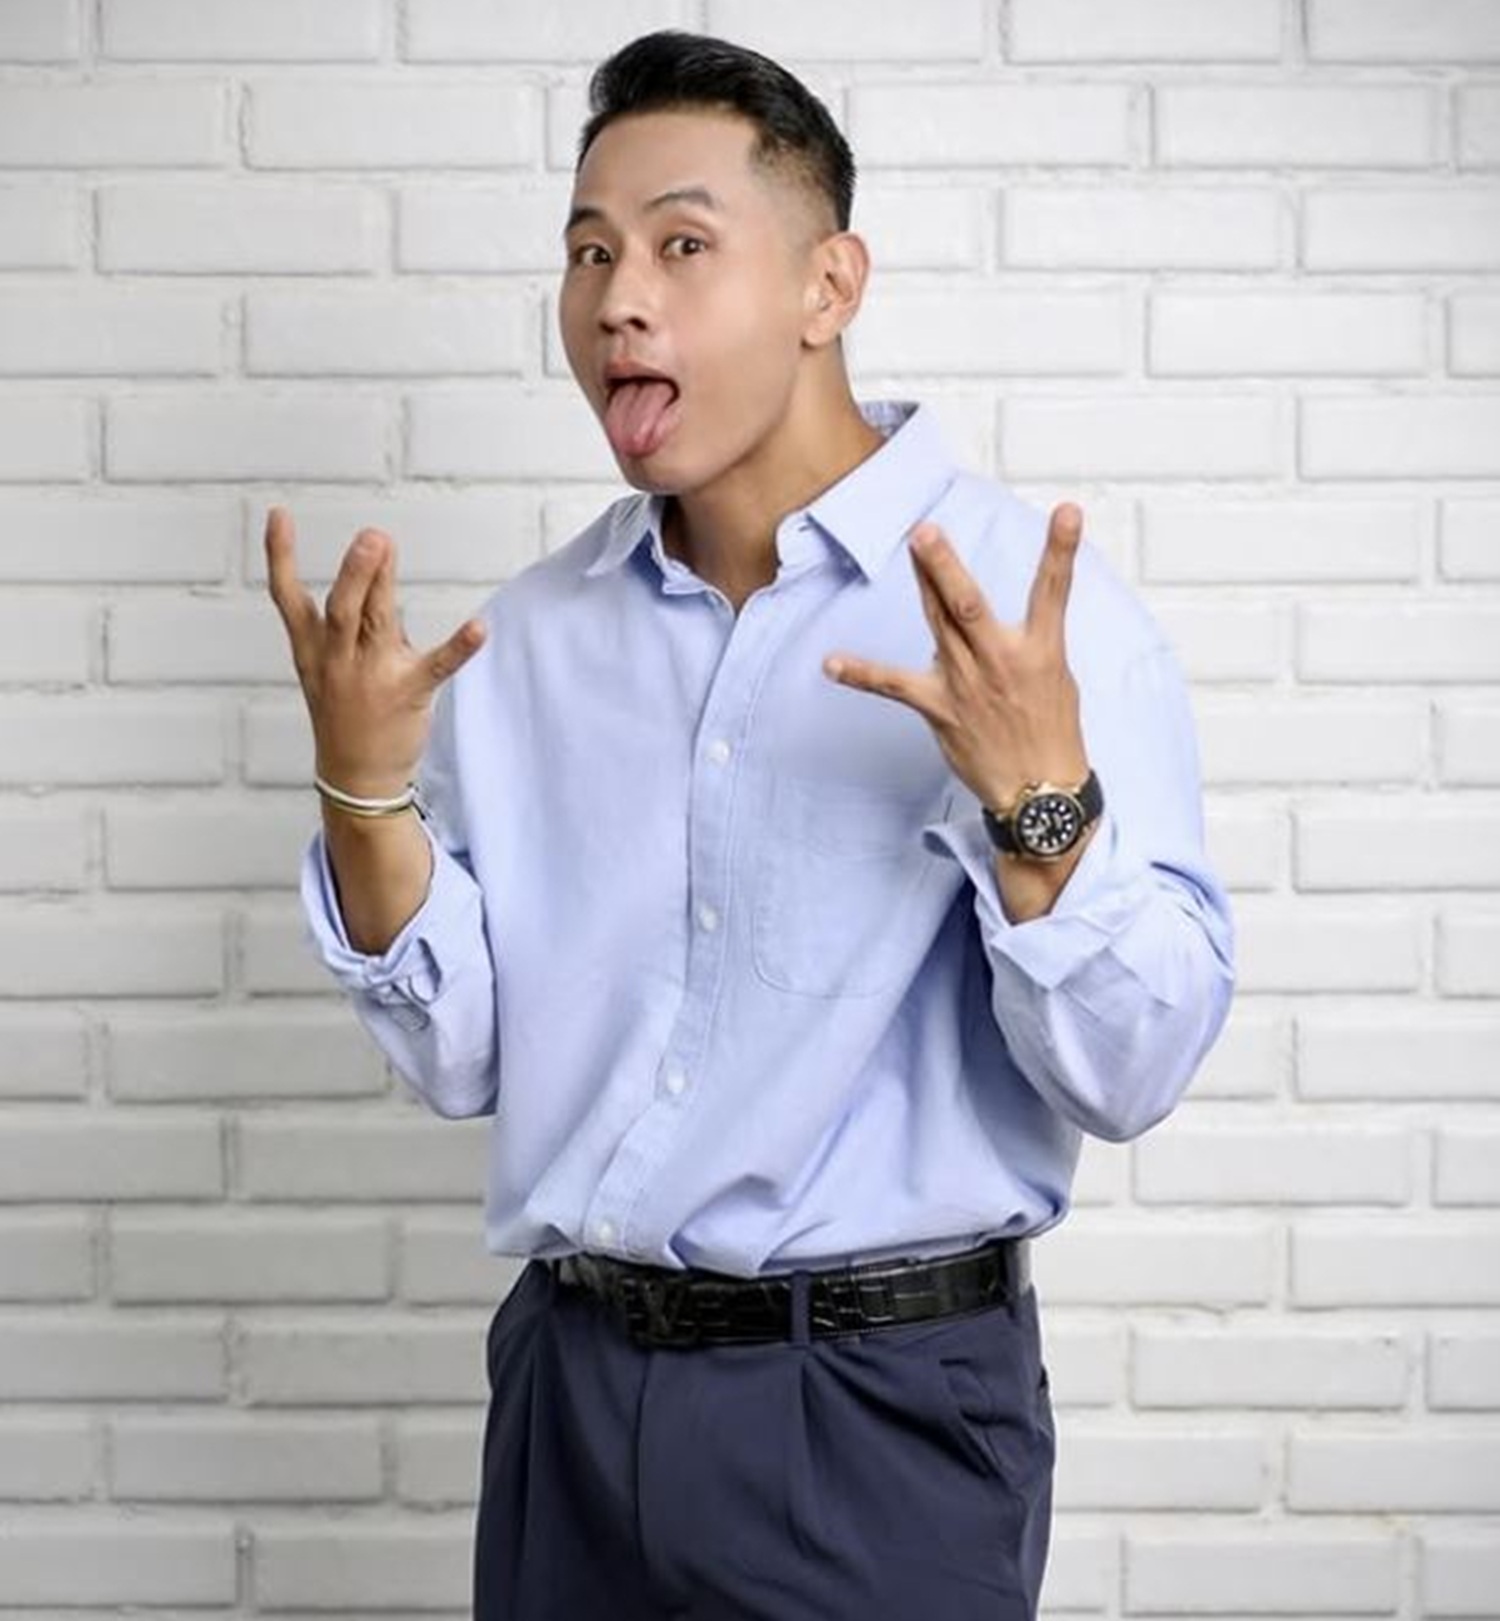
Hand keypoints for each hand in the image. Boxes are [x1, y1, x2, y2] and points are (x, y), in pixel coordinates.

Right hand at [265, 507, 486, 798]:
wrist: (356, 778)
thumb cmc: (344, 715)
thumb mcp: (327, 667)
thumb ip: (348, 621)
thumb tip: (378, 574)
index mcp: (313, 651)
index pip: (287, 598)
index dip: (281, 556)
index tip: (277, 515)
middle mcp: (338, 660)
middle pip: (340, 610)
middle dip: (352, 573)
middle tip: (367, 537)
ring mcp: (372, 677)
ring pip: (375, 625)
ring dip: (380, 585)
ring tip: (384, 546)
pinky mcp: (408, 693)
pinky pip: (435, 665)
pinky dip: (458, 646)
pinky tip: (478, 628)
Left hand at [822, 503, 1088, 811]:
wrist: (1040, 792)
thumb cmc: (1050, 731)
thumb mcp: (1055, 677)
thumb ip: (1026, 640)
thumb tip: (988, 621)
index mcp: (1041, 651)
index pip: (1054, 592)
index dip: (1062, 550)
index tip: (1069, 511)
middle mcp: (1002, 661)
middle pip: (969, 604)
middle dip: (947, 566)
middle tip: (927, 531)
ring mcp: (968, 684)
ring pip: (939, 624)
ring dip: (925, 584)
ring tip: (913, 547)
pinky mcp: (941, 709)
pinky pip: (894, 687)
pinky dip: (862, 674)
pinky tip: (832, 663)